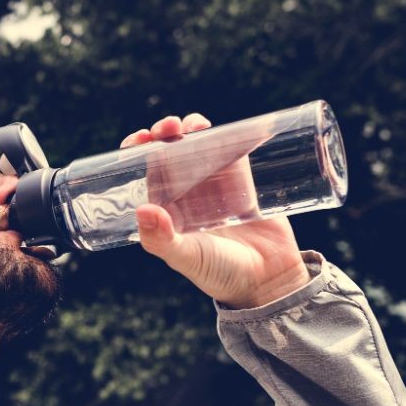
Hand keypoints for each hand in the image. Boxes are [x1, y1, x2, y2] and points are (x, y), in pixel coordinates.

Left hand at [121, 114, 309, 308]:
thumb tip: (142, 209)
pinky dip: (224, 134)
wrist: (268, 280)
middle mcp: (187, 195)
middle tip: (168, 127)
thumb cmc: (221, 274)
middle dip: (164, 134)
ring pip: (197, 147)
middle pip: (169, 154)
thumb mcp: (187, 258)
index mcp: (167, 210)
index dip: (137, 153)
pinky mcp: (242, 180)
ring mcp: (214, 185)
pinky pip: (229, 150)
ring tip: (193, 125)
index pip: (145, 174)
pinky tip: (219, 126)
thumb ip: (162, 240)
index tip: (138, 140)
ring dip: (191, 129)